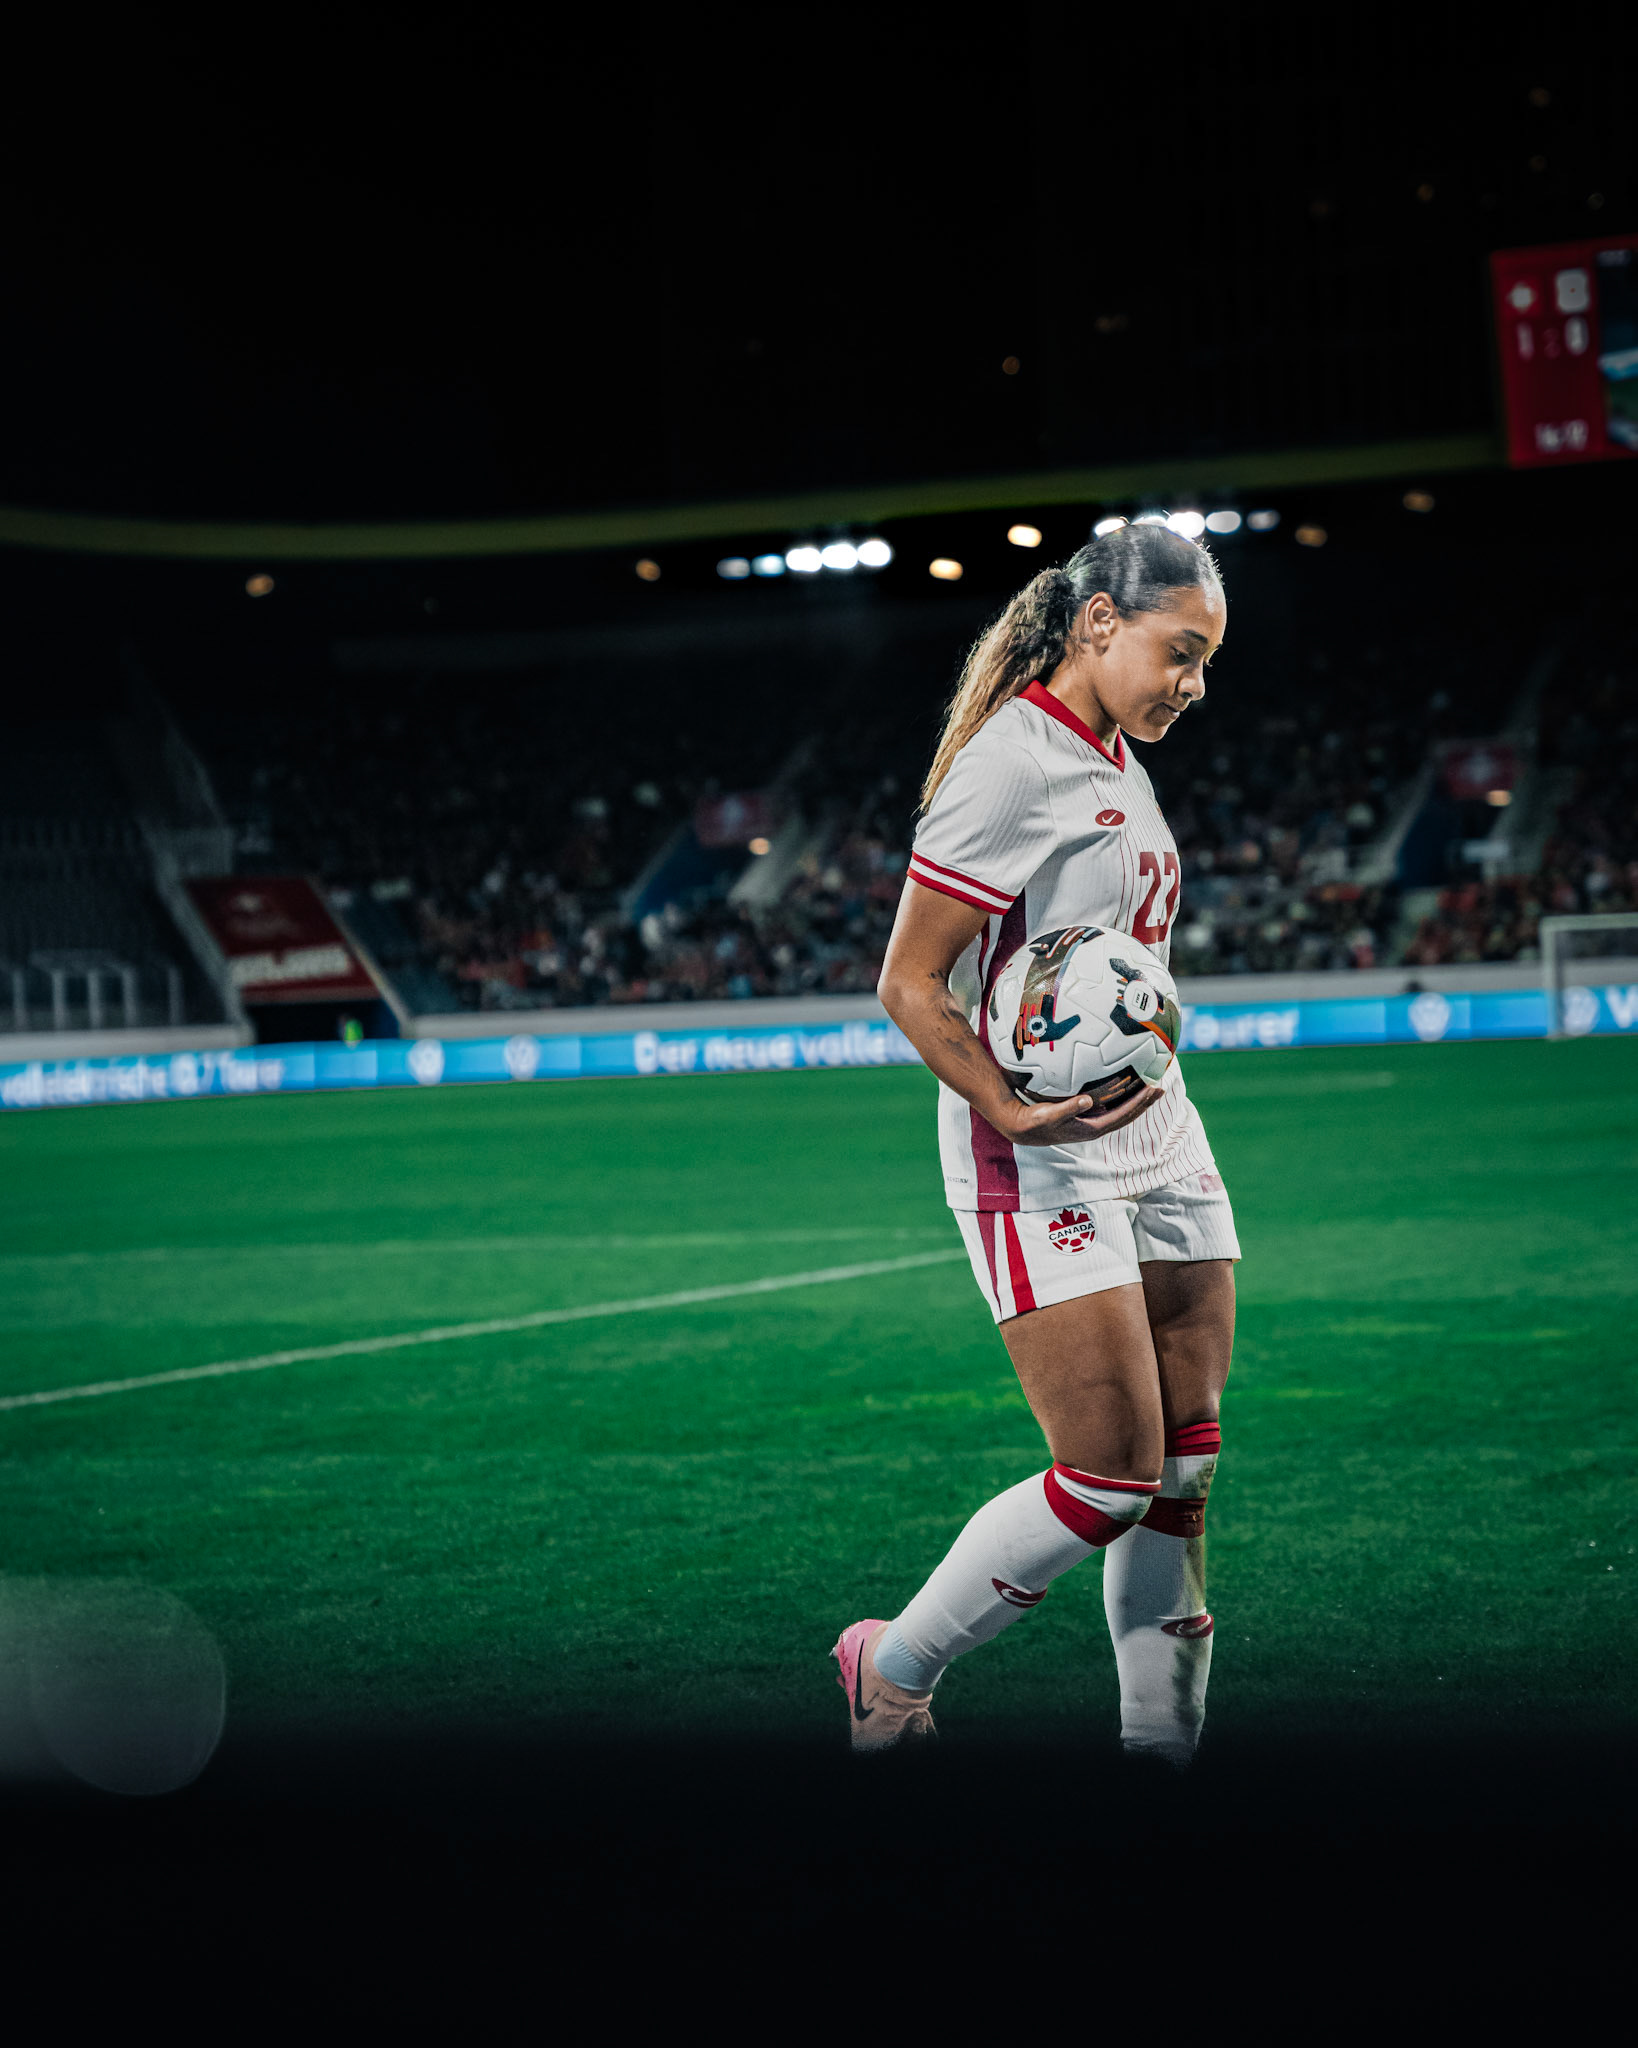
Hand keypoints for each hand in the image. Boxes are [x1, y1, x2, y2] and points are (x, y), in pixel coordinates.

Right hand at [997, 1085, 1164, 1147]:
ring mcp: (1091, 1122)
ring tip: (1150, 1087)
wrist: (1022, 1128)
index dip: (1139, 1103)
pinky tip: (1127, 1089)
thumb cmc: (1035, 1122)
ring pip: (1121, 1111)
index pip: (1122, 1115)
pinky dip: (1122, 1098)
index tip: (1152, 1089)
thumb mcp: (1049, 1115)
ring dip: (1137, 1101)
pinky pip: (1111, 1107)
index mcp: (1091, 1129)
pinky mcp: (1085, 1116)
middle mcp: (1095, 1127)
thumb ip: (1068, 1108)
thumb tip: (1087, 1100)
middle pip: (1127, 1114)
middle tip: (1160, 1086)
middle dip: (1144, 1102)